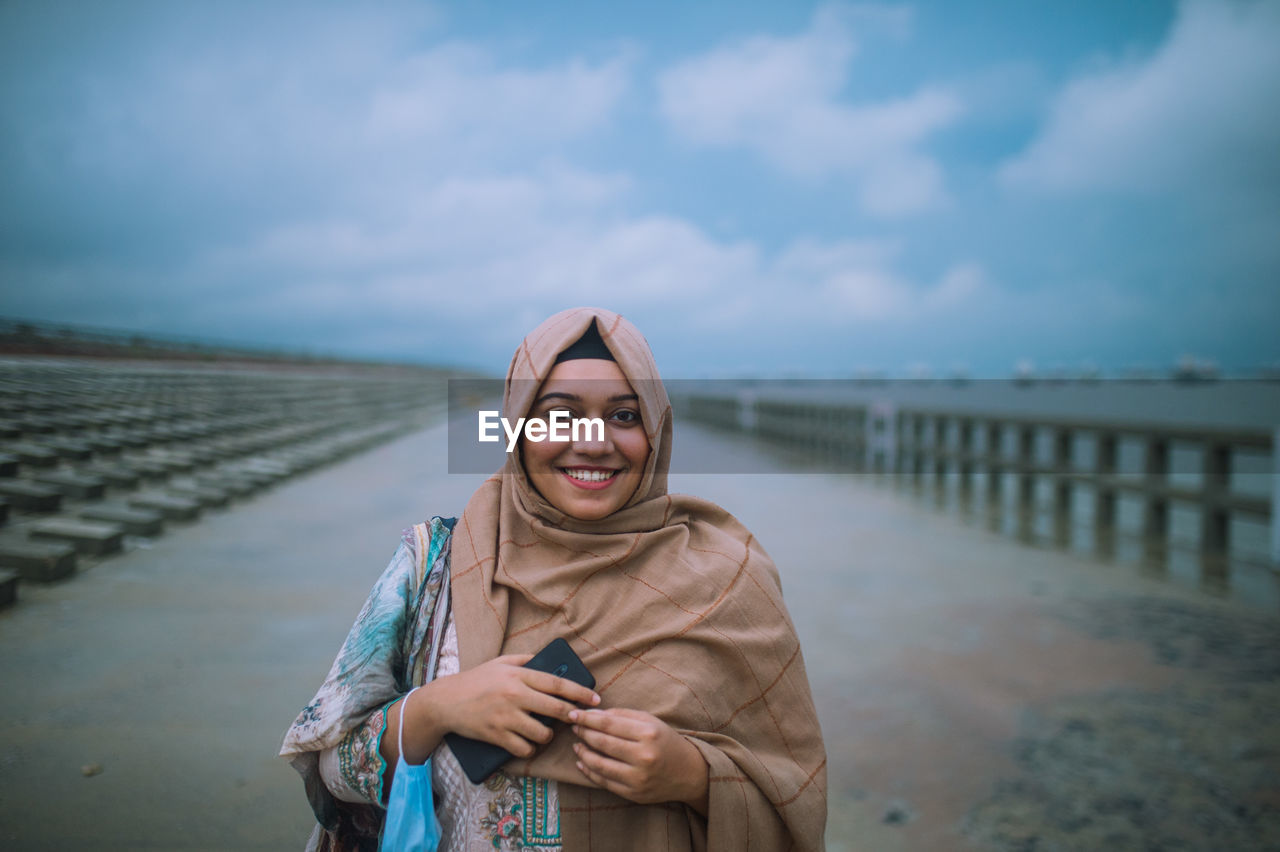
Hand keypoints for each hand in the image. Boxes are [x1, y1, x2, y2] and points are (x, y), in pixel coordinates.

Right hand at [409, 654, 600, 760]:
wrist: (445, 701)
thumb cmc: (475, 680)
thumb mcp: (500, 662)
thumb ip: (524, 660)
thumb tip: (546, 660)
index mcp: (518, 675)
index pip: (557, 684)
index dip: (579, 693)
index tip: (595, 699)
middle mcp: (515, 695)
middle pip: (556, 710)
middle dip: (572, 717)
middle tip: (577, 720)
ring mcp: (506, 717)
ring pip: (542, 734)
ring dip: (547, 736)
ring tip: (544, 732)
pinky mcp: (497, 736)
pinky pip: (524, 749)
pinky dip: (529, 749)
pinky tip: (528, 744)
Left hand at [570, 708, 709, 812]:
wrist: (688, 772)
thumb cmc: (666, 742)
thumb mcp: (650, 721)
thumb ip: (622, 715)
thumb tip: (593, 714)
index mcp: (648, 734)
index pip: (609, 724)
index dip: (588, 718)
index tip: (574, 713)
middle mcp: (643, 756)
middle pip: (603, 743)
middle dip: (584, 733)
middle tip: (574, 727)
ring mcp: (638, 778)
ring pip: (600, 765)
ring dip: (583, 754)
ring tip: (577, 745)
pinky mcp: (634, 794)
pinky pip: (605, 783)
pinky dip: (590, 772)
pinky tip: (582, 763)